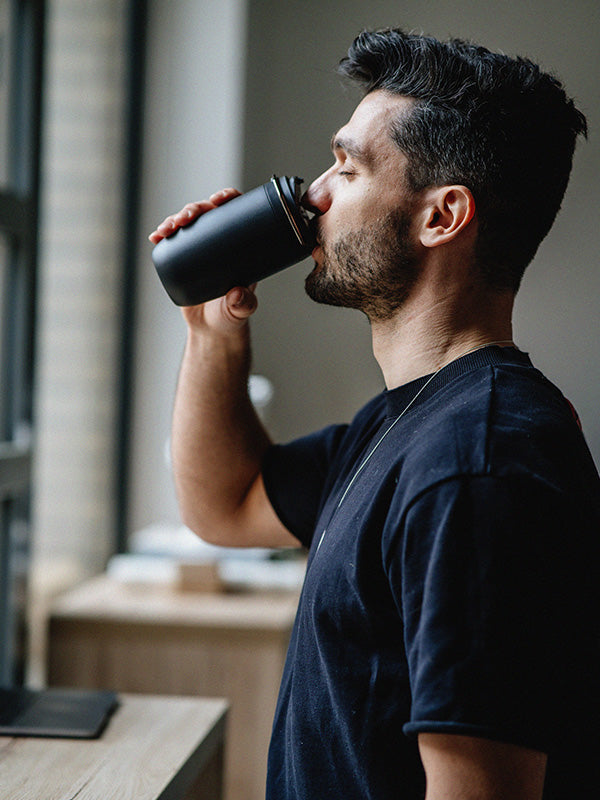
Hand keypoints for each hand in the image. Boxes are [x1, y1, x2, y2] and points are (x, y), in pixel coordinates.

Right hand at [149, 188, 256, 333]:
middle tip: (185, 218)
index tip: (218, 200)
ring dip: (174, 220)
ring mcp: (200, 250)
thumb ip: (243, 305)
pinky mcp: (183, 259)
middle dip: (193, 209)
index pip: (236, 213)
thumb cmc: (231, 316)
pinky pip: (173, 241)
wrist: (211, 329)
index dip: (227, 199)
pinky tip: (156, 237)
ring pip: (187, 224)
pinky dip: (163, 236)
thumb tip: (237, 294)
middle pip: (207, 213)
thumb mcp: (240, 310)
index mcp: (239, 246)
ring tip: (166, 230)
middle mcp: (220, 242)